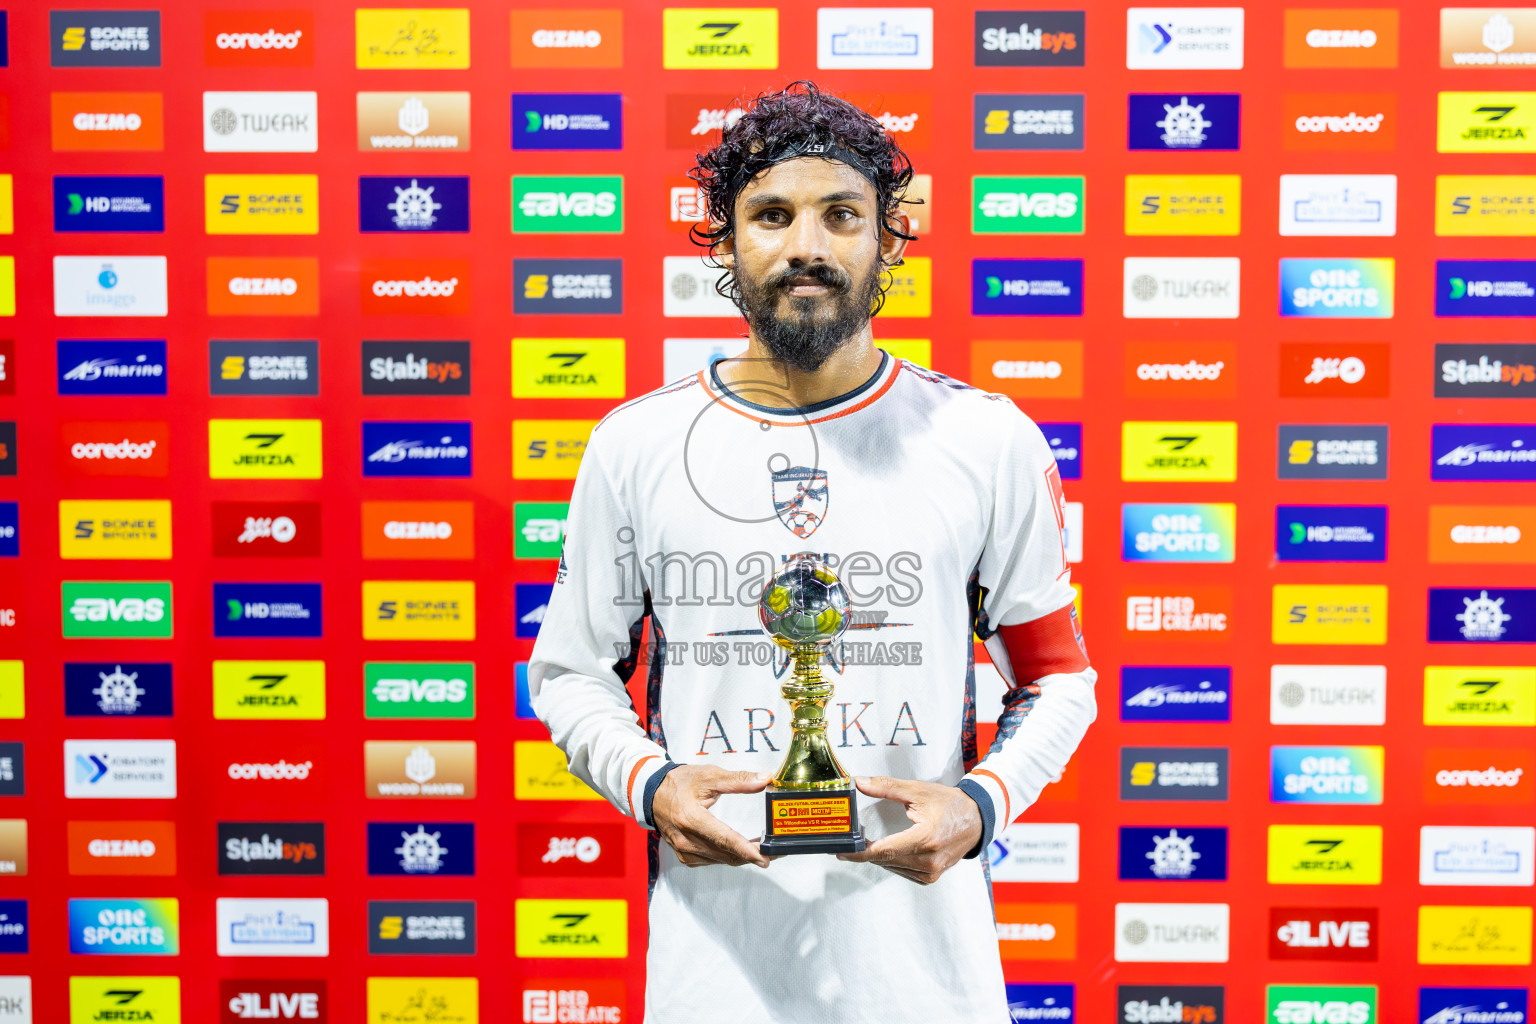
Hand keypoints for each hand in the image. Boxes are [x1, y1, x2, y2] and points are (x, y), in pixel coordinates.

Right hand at [652, 765, 770, 867]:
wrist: (652, 794)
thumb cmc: (679, 783)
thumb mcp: (708, 776)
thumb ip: (738, 780)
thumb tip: (764, 780)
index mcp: (691, 818)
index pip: (723, 838)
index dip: (746, 850)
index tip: (764, 857)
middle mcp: (686, 839)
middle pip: (726, 853)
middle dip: (753, 855)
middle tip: (775, 853)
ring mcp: (684, 851)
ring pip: (722, 860)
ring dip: (743, 857)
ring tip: (764, 850)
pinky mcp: (685, 857)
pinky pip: (713, 861)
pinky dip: (729, 857)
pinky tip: (742, 850)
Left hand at [836, 775, 981, 884]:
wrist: (977, 820)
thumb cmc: (950, 804)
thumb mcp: (918, 791)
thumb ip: (887, 787)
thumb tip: (860, 783)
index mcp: (926, 838)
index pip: (884, 850)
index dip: (859, 852)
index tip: (843, 851)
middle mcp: (930, 860)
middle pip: (886, 860)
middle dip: (865, 851)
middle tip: (849, 842)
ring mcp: (932, 871)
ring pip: (893, 867)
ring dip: (879, 857)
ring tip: (867, 844)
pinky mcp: (932, 877)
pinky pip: (904, 872)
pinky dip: (893, 862)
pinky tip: (888, 851)